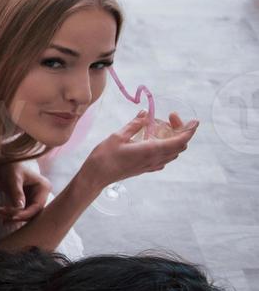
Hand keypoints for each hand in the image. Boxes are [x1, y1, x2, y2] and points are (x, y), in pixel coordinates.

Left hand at [0, 161, 51, 221]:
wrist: (4, 163)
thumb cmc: (10, 166)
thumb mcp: (13, 178)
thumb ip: (17, 192)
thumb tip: (20, 208)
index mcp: (43, 187)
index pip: (37, 206)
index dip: (25, 213)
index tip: (12, 217)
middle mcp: (41, 194)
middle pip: (33, 212)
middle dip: (17, 215)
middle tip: (1, 214)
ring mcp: (34, 198)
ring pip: (26, 213)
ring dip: (12, 216)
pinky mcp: (26, 201)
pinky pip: (21, 212)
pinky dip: (11, 215)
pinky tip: (1, 217)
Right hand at [79, 110, 197, 188]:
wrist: (96, 176)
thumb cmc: (105, 156)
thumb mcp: (118, 136)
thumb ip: (135, 124)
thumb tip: (145, 114)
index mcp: (152, 149)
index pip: (180, 140)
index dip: (189, 130)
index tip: (193, 121)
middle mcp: (156, 159)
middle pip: (180, 146)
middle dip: (180, 131)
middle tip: (169, 119)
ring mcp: (152, 165)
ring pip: (174, 153)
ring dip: (173, 140)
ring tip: (161, 129)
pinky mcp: (146, 169)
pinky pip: (164, 159)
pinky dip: (166, 149)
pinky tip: (154, 142)